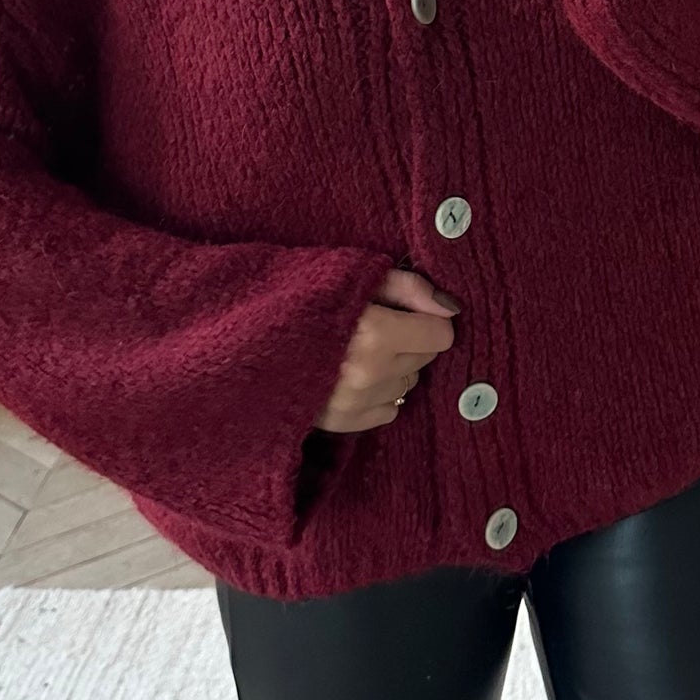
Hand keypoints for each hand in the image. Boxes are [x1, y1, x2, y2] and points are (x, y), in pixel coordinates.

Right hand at [313, 264, 458, 431]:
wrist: (248, 341)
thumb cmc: (305, 298)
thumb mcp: (356, 275)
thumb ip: (408, 287)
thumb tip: (451, 308)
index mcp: (374, 334)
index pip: (440, 334)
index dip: (425, 319)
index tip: (404, 311)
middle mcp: (370, 374)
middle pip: (425, 359)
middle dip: (409, 341)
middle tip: (375, 326)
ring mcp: (356, 404)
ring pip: (408, 384)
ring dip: (394, 367)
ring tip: (358, 350)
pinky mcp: (343, 423)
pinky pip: (389, 410)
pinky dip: (379, 393)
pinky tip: (352, 375)